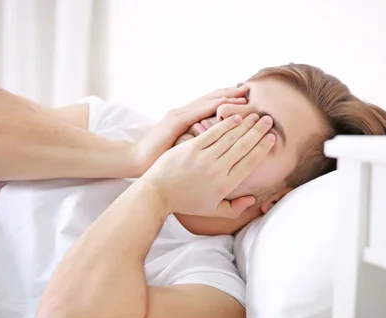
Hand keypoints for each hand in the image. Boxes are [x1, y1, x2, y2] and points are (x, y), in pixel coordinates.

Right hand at [130, 85, 248, 175]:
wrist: (136, 160)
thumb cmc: (158, 160)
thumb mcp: (180, 149)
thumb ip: (194, 142)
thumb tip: (212, 146)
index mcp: (185, 119)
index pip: (210, 106)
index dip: (227, 100)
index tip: (245, 99)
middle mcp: (183, 113)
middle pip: (211, 99)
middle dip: (231, 94)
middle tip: (249, 89)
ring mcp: (179, 115)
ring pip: (207, 102)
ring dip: (226, 97)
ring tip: (244, 94)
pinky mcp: (175, 122)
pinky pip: (198, 112)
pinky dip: (213, 106)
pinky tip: (227, 104)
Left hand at [141, 113, 275, 218]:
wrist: (158, 193)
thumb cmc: (185, 202)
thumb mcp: (212, 211)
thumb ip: (235, 208)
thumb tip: (252, 199)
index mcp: (225, 185)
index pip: (250, 162)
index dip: (262, 148)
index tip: (271, 138)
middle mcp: (218, 170)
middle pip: (244, 146)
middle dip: (258, 132)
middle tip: (268, 120)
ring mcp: (204, 158)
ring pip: (230, 137)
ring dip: (245, 124)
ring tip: (255, 116)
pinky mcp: (191, 148)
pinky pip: (212, 133)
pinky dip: (225, 124)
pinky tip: (235, 117)